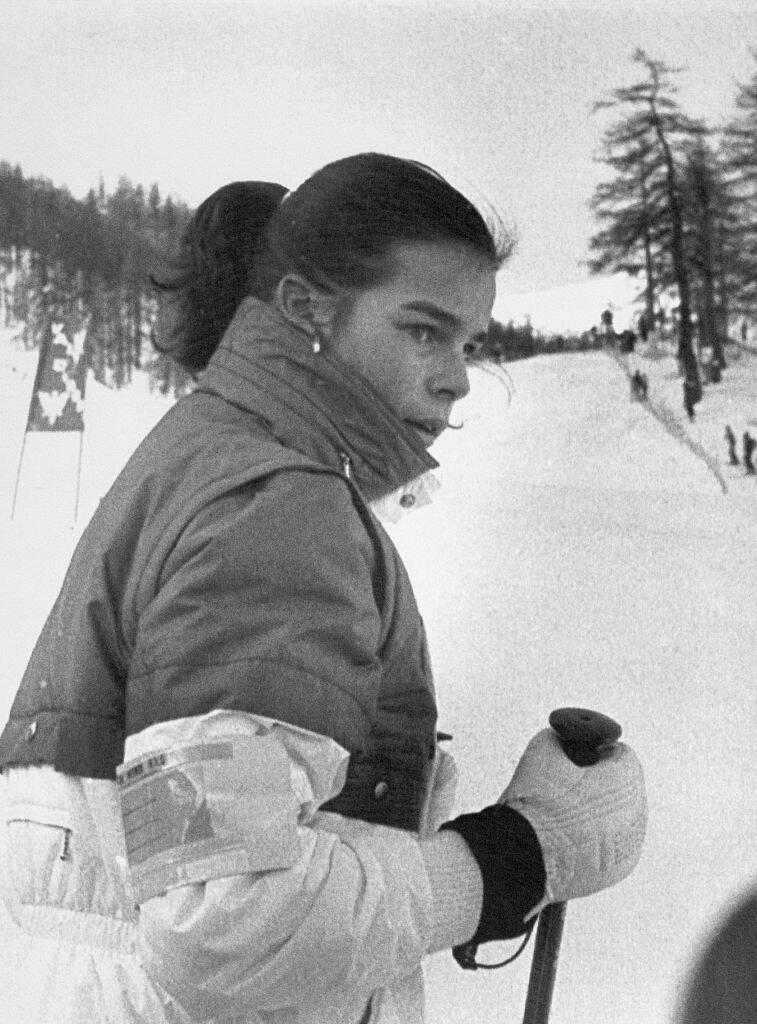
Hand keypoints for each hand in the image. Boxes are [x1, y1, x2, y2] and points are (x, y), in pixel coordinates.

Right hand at [499, 728, 646, 915]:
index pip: (622, 754)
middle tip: (567, 785)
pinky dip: (597, 838)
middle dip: (600, 782)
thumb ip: (560, 737)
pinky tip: (569, 835)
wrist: (520, 859)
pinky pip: (614, 844)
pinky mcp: (617, 871)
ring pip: (620, 816)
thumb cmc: (535, 805)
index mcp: (625, 783)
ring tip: (565, 812)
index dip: (596, 751)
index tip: (576, 758)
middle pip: (624, 786)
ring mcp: (629, 848)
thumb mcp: (542, 751)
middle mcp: (636, 816)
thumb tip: (560, 739)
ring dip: (600, 810)